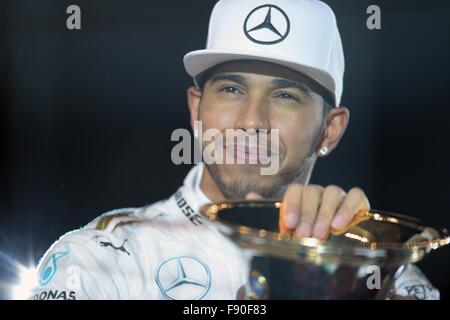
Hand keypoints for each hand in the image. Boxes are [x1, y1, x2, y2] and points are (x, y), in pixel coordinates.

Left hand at [246, 184, 369, 239]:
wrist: (335, 242)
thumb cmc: (306, 233)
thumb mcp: (286, 226)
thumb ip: (268, 210)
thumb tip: (250, 197)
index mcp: (300, 195)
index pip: (295, 190)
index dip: (292, 205)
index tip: (289, 224)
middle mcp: (318, 192)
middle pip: (312, 192)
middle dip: (307, 215)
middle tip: (304, 234)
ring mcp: (338, 195)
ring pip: (332, 192)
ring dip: (325, 213)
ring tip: (321, 233)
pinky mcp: (357, 201)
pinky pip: (355, 196)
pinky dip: (348, 208)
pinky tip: (340, 225)